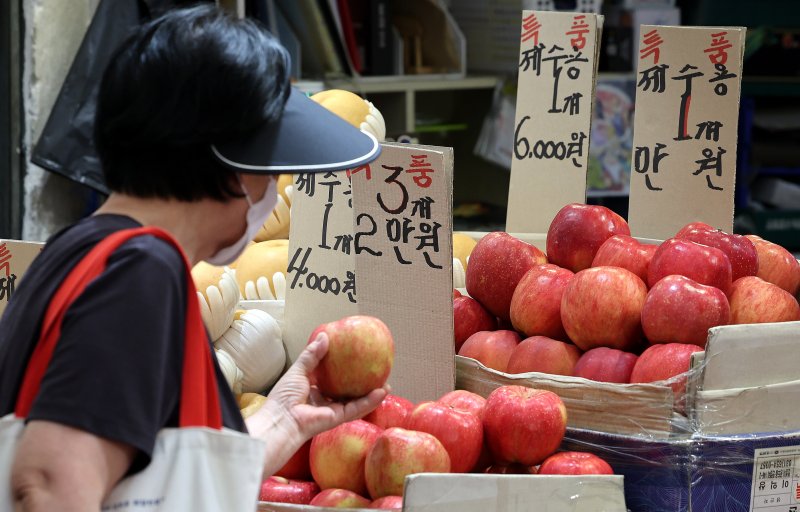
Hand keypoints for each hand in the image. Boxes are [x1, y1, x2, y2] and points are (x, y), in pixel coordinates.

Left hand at [265, 332, 387, 441]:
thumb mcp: (298, 370)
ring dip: (371, 395)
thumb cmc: (285, 396)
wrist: (281, 419)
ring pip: (356, 402)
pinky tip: (382, 393)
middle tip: (375, 373)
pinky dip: (370, 402)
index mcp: (313, 389)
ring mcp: (333, 410)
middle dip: (362, 384)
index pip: (332, 379)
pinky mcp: (338, 418)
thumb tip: (325, 335)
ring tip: (387, 385)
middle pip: (347, 391)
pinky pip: (356, 409)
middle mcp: (325, 400)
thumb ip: (312, 355)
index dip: (344, 370)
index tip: (355, 360)